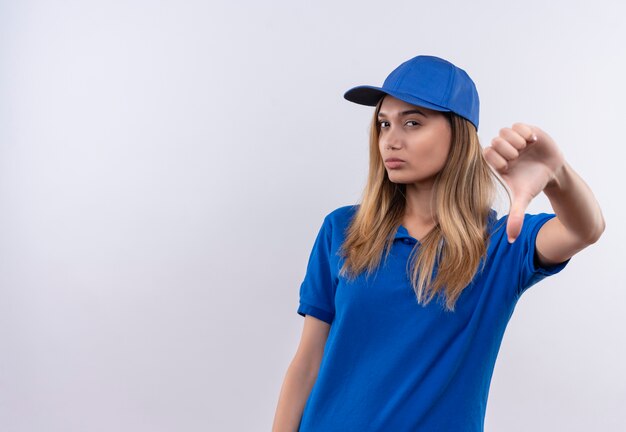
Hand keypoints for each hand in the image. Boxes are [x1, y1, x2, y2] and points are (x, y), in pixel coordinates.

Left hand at [483, 123, 564, 242]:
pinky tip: (533, 142)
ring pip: (505, 132)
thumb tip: (511, 240)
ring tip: (526, 151)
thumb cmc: (532, 183)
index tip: (509, 168)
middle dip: (508, 152)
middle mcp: (501, 148)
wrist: (551, 172)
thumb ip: (515, 217)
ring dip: (517, 142)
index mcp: (495, 162)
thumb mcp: (523, 200)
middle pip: (495, 142)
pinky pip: (519, 126)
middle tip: (518, 159)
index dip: (497, 160)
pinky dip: (526, 133)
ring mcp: (513, 138)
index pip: (486, 154)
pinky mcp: (525, 130)